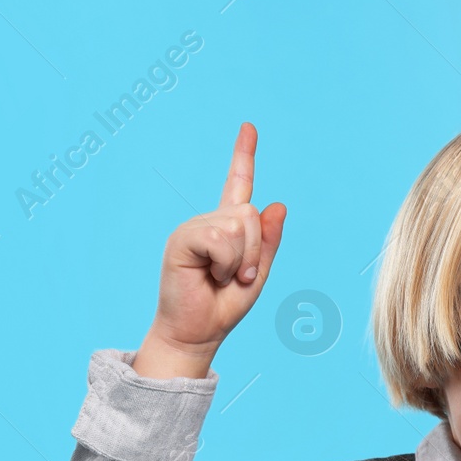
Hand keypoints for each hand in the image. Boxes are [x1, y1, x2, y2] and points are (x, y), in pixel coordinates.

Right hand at [137, 122, 286, 373]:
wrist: (196, 333)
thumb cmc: (223, 307)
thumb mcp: (258, 274)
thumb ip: (268, 242)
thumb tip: (278, 204)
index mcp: (227, 228)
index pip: (237, 184)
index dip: (243, 155)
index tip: (248, 127)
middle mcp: (209, 222)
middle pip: (249, 214)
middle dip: (255, 251)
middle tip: (238, 277)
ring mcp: (194, 228)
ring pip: (237, 225)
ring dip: (241, 260)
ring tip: (223, 278)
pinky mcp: (182, 238)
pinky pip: (221, 238)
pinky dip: (225, 263)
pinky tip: (210, 276)